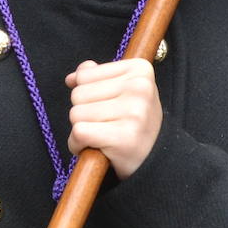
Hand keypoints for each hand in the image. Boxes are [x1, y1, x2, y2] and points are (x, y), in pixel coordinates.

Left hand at [66, 58, 161, 179]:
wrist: (155, 158)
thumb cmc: (134, 121)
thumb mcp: (123, 89)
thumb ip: (96, 76)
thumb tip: (71, 78)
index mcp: (140, 69)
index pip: (84, 75)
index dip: (88, 93)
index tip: (109, 106)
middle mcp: (139, 87)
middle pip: (78, 94)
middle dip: (84, 112)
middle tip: (107, 123)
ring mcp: (133, 112)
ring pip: (76, 114)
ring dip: (82, 129)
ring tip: (104, 135)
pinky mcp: (123, 137)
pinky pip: (78, 133)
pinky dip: (78, 144)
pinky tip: (95, 147)